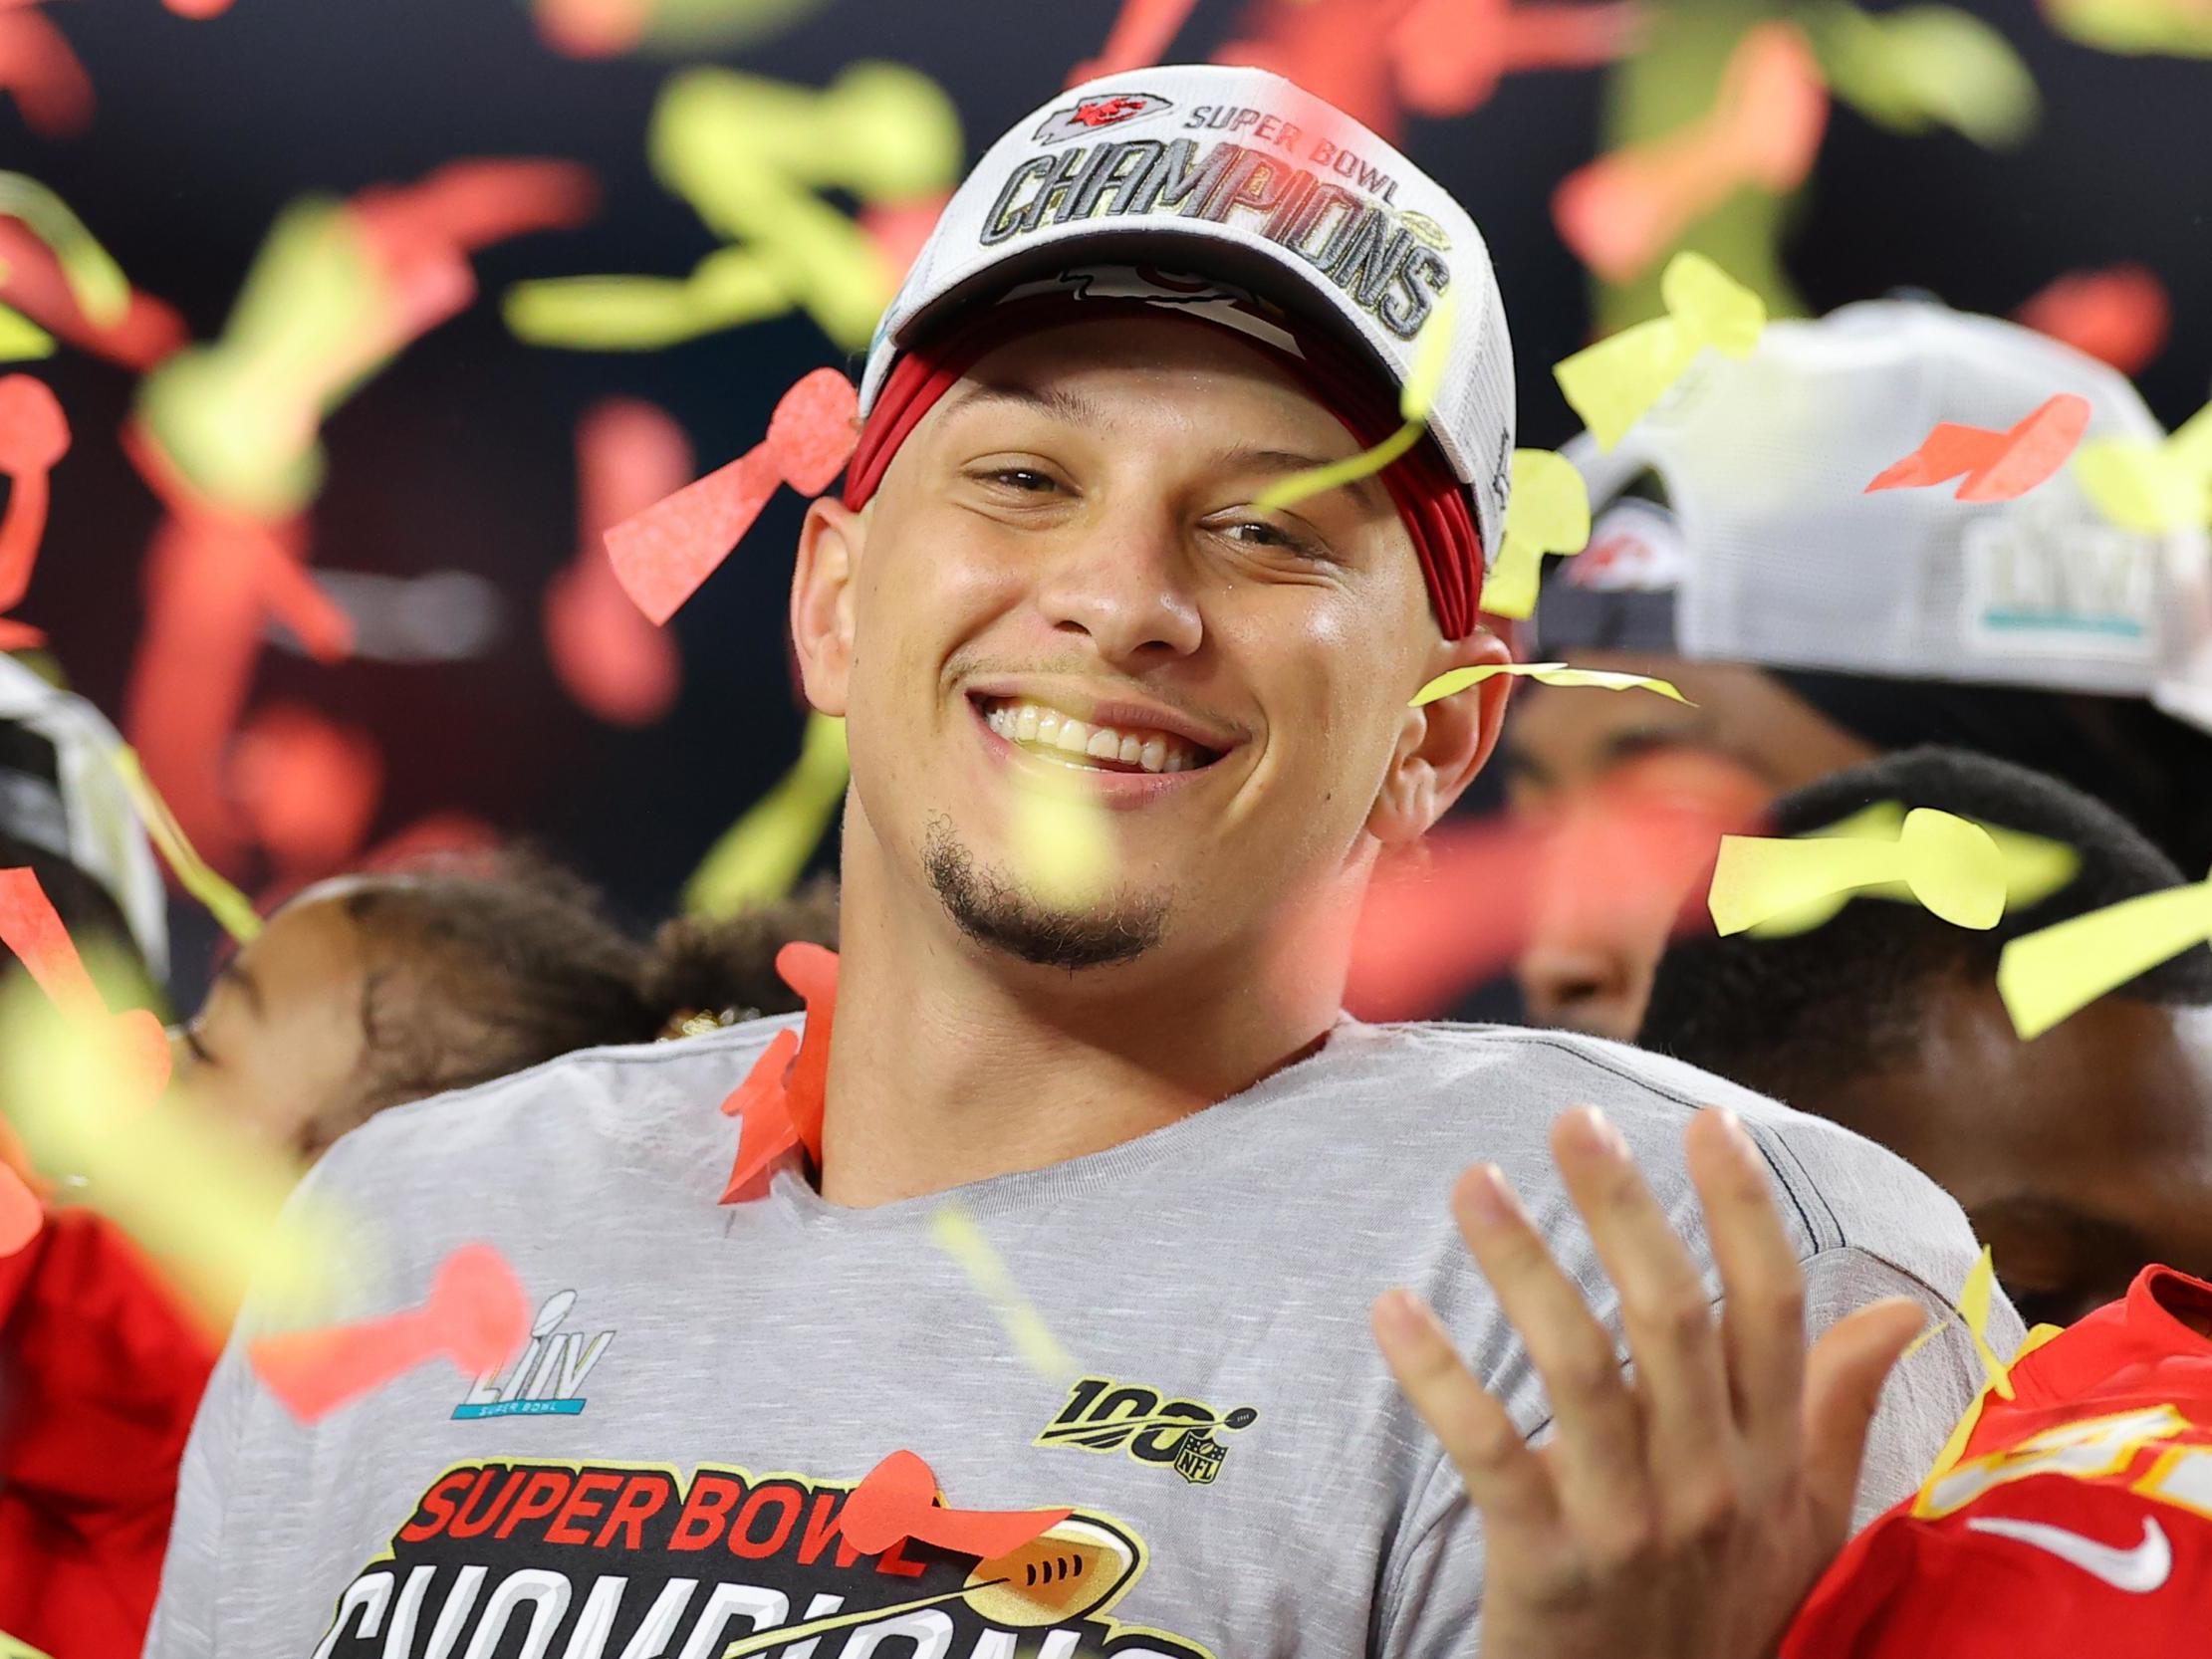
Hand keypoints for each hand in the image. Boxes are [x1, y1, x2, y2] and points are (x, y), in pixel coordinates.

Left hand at [1372, 1106, 1924, 1658]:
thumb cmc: (1725, 1611)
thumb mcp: (1806, 1523)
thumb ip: (1841, 1410)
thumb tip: (1902, 1313)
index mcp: (1773, 1457)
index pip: (1772, 1310)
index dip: (1743, 1211)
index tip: (1709, 1120)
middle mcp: (1715, 1482)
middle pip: (1672, 1316)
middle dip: (1623, 1208)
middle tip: (1571, 1119)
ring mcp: (1632, 1525)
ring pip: (1581, 1368)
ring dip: (1523, 1265)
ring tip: (1474, 1180)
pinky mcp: (1548, 1564)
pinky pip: (1492, 1454)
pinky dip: (1440, 1378)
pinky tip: (1393, 1308)